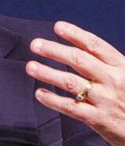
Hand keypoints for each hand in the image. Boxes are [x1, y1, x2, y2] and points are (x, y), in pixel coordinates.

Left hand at [26, 21, 124, 145]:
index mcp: (121, 66)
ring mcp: (105, 100)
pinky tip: (39, 93)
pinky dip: (53, 100)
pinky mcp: (98, 119)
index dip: (76, 35)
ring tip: (30, 66)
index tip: (57, 27)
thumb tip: (79, 44)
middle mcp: (113, 80)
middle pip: (79, 60)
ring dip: (48, 73)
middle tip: (35, 44)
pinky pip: (70, 108)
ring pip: (71, 83)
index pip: (96, 46)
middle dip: (55, 50)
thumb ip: (106, 63)